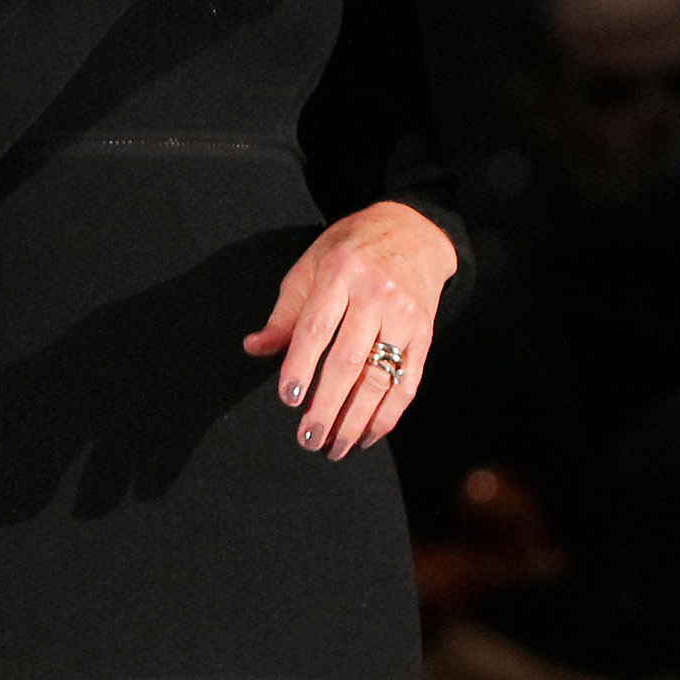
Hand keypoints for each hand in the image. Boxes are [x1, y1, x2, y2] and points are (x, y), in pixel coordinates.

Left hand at [244, 199, 453, 458]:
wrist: (413, 232)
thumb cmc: (351, 251)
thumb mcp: (311, 266)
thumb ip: (285, 313)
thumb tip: (254, 348)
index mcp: (340, 273)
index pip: (317, 328)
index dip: (301, 365)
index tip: (288, 397)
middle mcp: (376, 295)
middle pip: (349, 361)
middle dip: (327, 405)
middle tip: (308, 438)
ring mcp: (405, 317)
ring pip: (380, 379)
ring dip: (356, 420)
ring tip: (335, 447)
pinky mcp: (424, 336)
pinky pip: (408, 384)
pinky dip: (388, 416)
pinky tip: (367, 435)